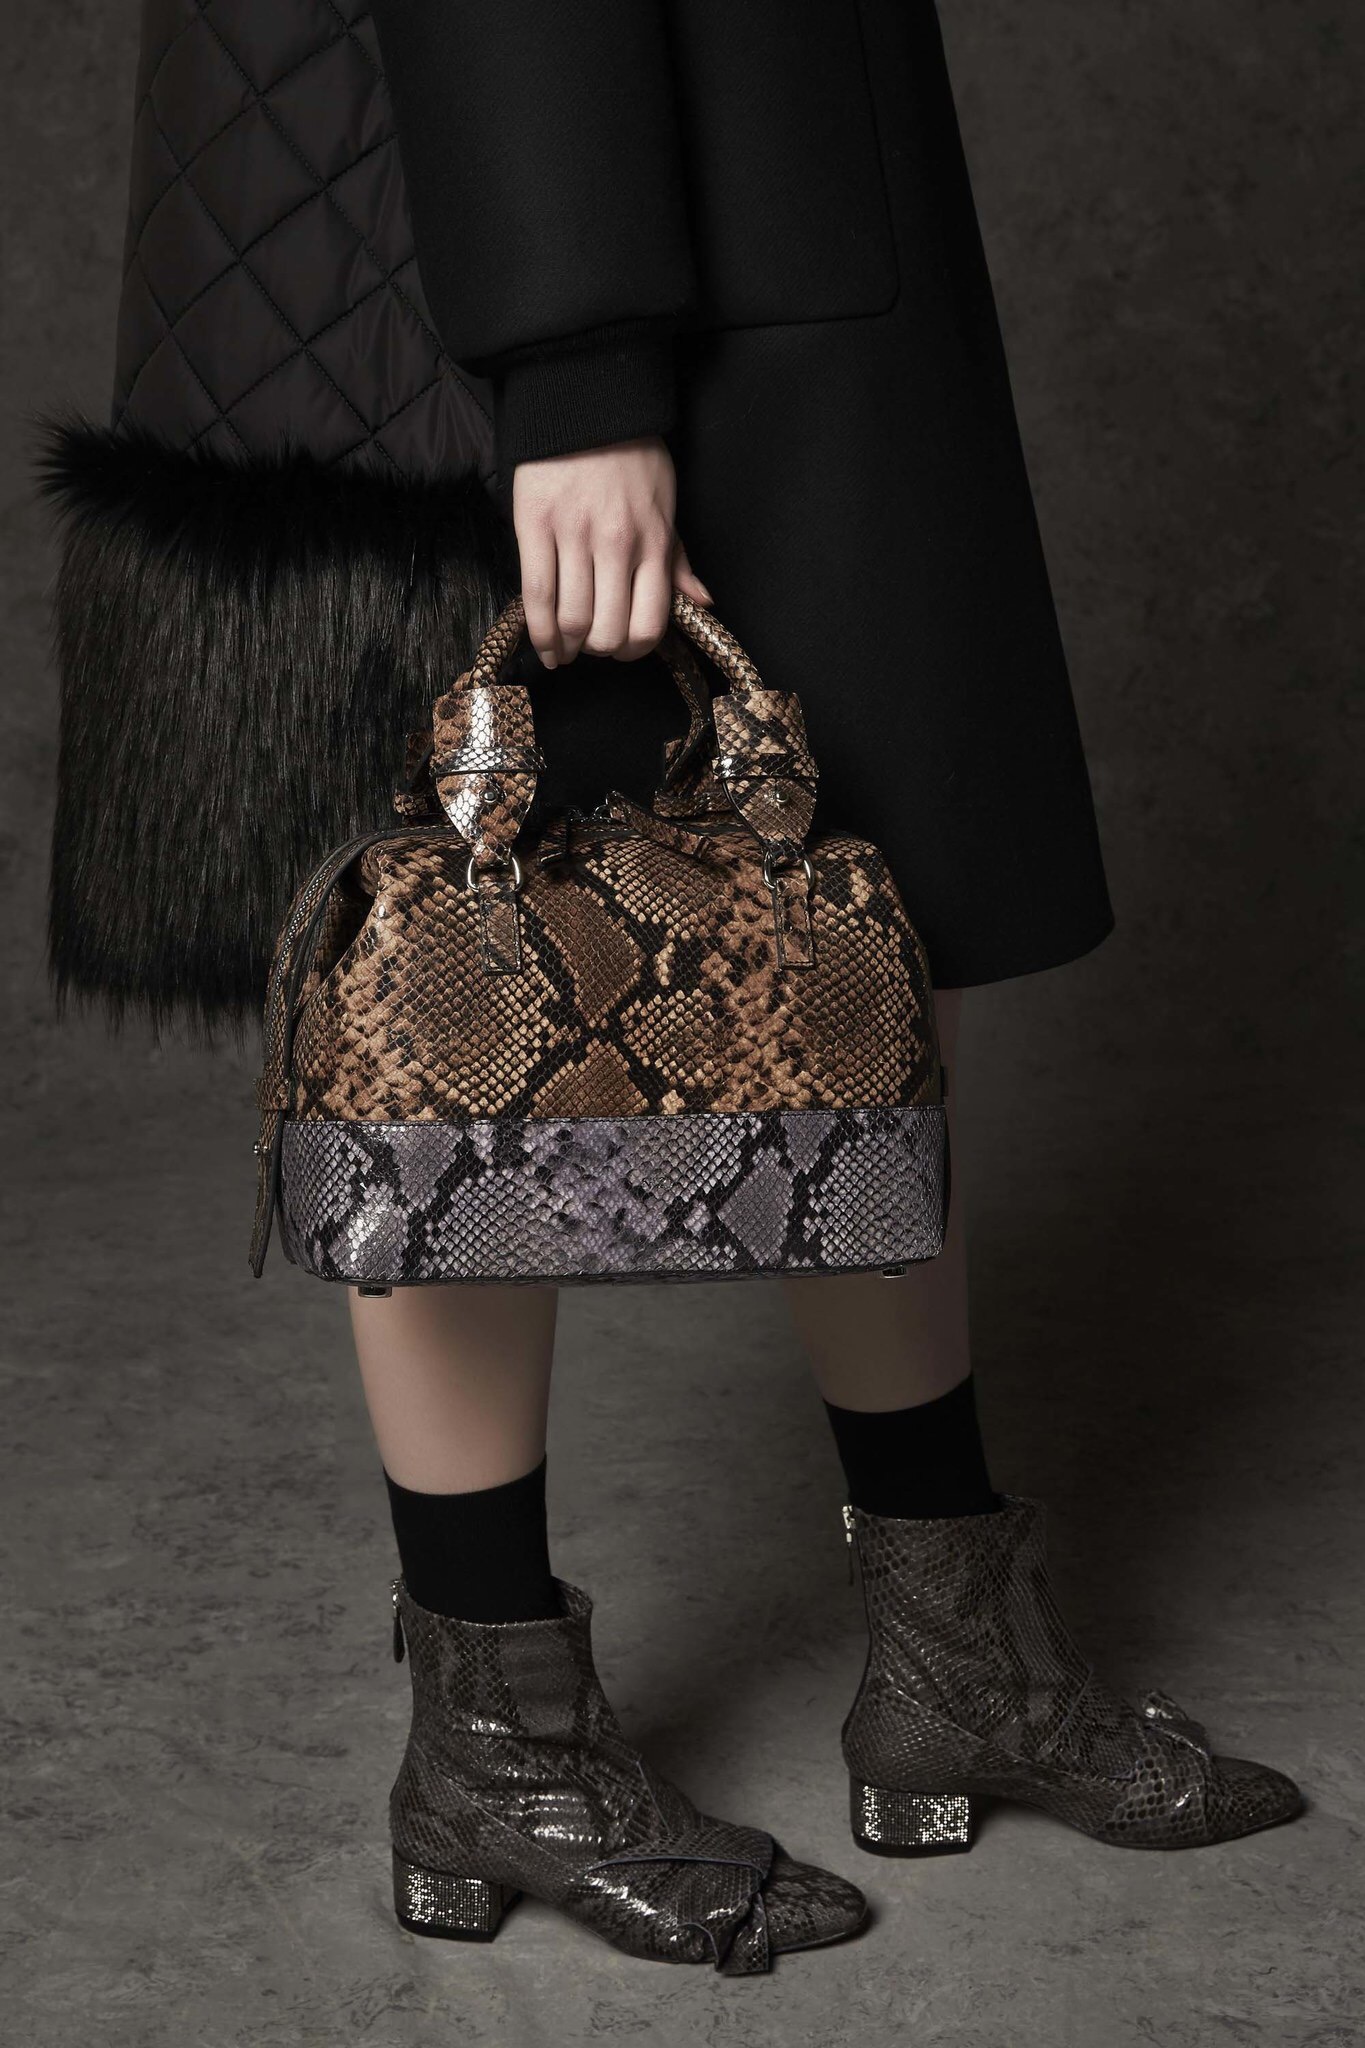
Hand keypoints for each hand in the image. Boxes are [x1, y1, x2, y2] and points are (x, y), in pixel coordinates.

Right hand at [512, 437, 711, 667]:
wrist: (586, 402)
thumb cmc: (630, 456)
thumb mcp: (666, 504)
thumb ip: (678, 559)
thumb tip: (702, 603)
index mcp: (654, 542)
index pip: (648, 624)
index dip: (633, 651)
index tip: (623, 650)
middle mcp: (617, 544)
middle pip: (607, 631)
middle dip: (598, 651)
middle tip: (591, 647)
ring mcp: (574, 535)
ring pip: (570, 619)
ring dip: (567, 647)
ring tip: (565, 648)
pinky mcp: (534, 526)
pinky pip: (535, 594)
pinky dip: (538, 632)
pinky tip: (543, 645)